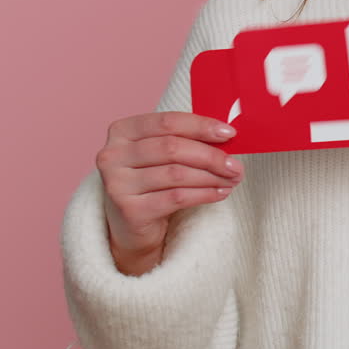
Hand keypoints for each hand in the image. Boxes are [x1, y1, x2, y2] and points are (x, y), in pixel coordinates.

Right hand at [96, 110, 242, 274]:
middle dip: (211, 156)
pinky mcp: (129, 210)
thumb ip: (184, 139)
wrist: (131, 227)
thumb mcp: (160, 154)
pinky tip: (220, 193)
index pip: (166, 121)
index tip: (229, 133)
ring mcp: (117, 184)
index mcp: (121, 131)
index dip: (200, 126)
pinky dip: (204, 194)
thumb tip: (227, 134)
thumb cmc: (152, 182)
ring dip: (211, 176)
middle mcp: (112, 155)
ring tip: (232, 180)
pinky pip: (177, 197)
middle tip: (236, 165)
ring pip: (176, 174)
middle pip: (172, 148)